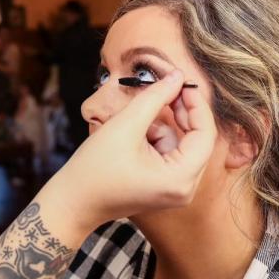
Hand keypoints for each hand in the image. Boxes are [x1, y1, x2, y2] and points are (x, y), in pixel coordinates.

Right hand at [42, 69, 216, 234]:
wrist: (73, 201)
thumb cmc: (95, 168)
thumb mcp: (126, 124)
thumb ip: (156, 97)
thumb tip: (177, 76)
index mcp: (180, 178)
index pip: (205, 134)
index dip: (196, 104)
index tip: (182, 82)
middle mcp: (184, 188)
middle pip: (196, 139)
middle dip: (179, 113)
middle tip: (165, 88)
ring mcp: (175, 189)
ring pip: (181, 144)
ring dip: (161, 127)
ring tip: (132, 127)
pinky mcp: (164, 186)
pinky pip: (170, 153)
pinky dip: (155, 139)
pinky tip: (132, 140)